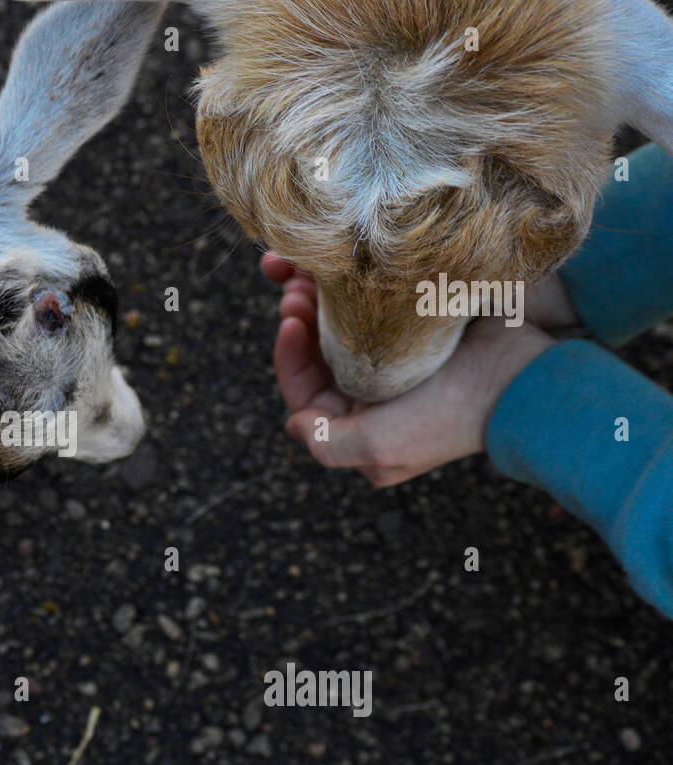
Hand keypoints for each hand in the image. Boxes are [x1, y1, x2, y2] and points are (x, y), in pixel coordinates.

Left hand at [263, 252, 561, 486]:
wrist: (528, 370)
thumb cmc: (452, 413)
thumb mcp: (382, 447)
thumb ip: (328, 444)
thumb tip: (293, 421)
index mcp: (364, 426)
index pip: (307, 392)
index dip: (289, 357)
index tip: (289, 320)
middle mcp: (377, 393)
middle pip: (319, 353)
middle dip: (300, 319)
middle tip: (296, 291)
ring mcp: (399, 355)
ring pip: (338, 322)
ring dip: (317, 297)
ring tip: (307, 274)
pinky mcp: (418, 320)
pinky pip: (369, 298)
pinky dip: (346, 282)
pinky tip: (335, 265)